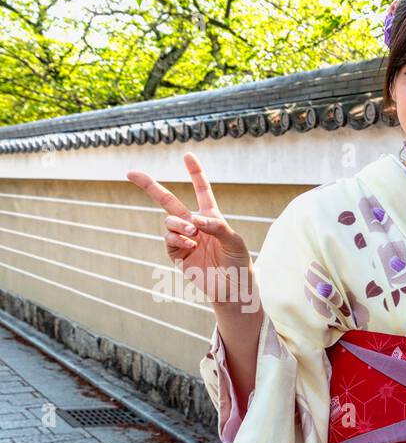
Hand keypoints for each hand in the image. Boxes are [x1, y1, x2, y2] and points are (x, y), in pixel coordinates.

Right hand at [127, 152, 254, 310]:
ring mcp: (184, 238)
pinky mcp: (177, 254)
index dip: (195, 173)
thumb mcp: (235, 241)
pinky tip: (189, 244)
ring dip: (178, 223)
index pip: (202, 190)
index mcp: (211, 217)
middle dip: (149, 185)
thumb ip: (217, 227)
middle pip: (168, 201)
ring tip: (192, 232)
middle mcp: (194, 225)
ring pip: (169, 221)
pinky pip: (169, 240)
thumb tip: (194, 220)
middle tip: (130, 172)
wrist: (232, 287)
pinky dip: (177, 239)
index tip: (188, 155)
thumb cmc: (238, 262)